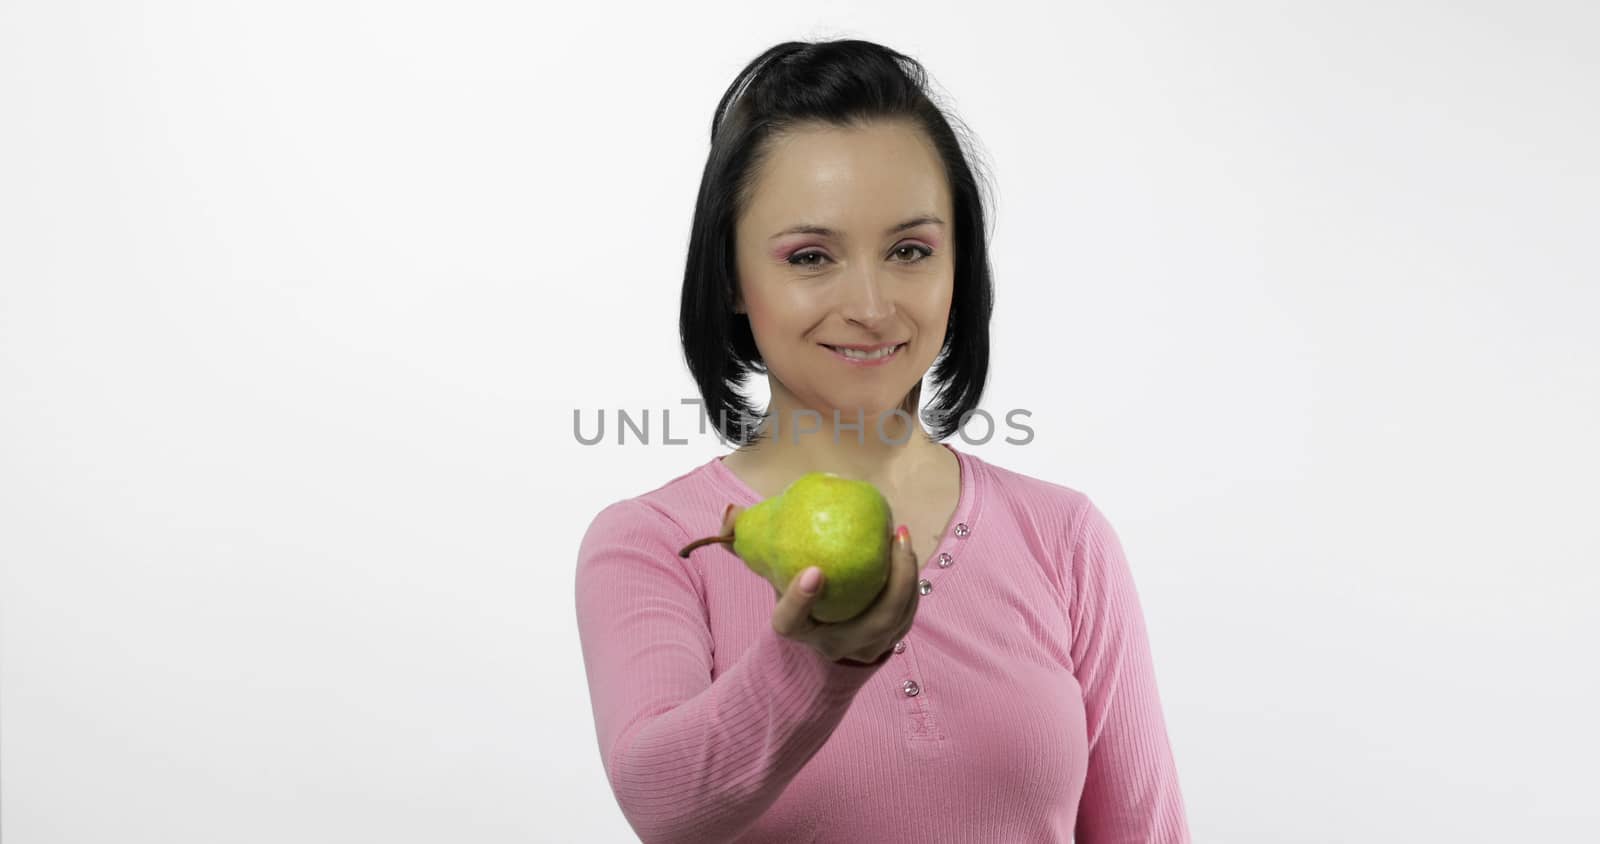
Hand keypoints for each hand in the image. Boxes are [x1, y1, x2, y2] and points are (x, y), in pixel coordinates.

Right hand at [720, 505, 921, 665]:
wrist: (819, 642)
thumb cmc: (794, 597)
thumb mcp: (771, 574)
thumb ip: (748, 544)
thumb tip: (730, 512)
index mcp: (795, 631)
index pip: (791, 622)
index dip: (800, 600)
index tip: (813, 571)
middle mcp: (831, 646)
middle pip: (871, 623)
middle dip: (892, 582)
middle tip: (892, 535)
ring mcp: (863, 648)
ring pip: (896, 618)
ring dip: (906, 577)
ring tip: (901, 536)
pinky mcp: (886, 642)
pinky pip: (906, 613)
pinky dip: (910, 583)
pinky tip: (905, 550)